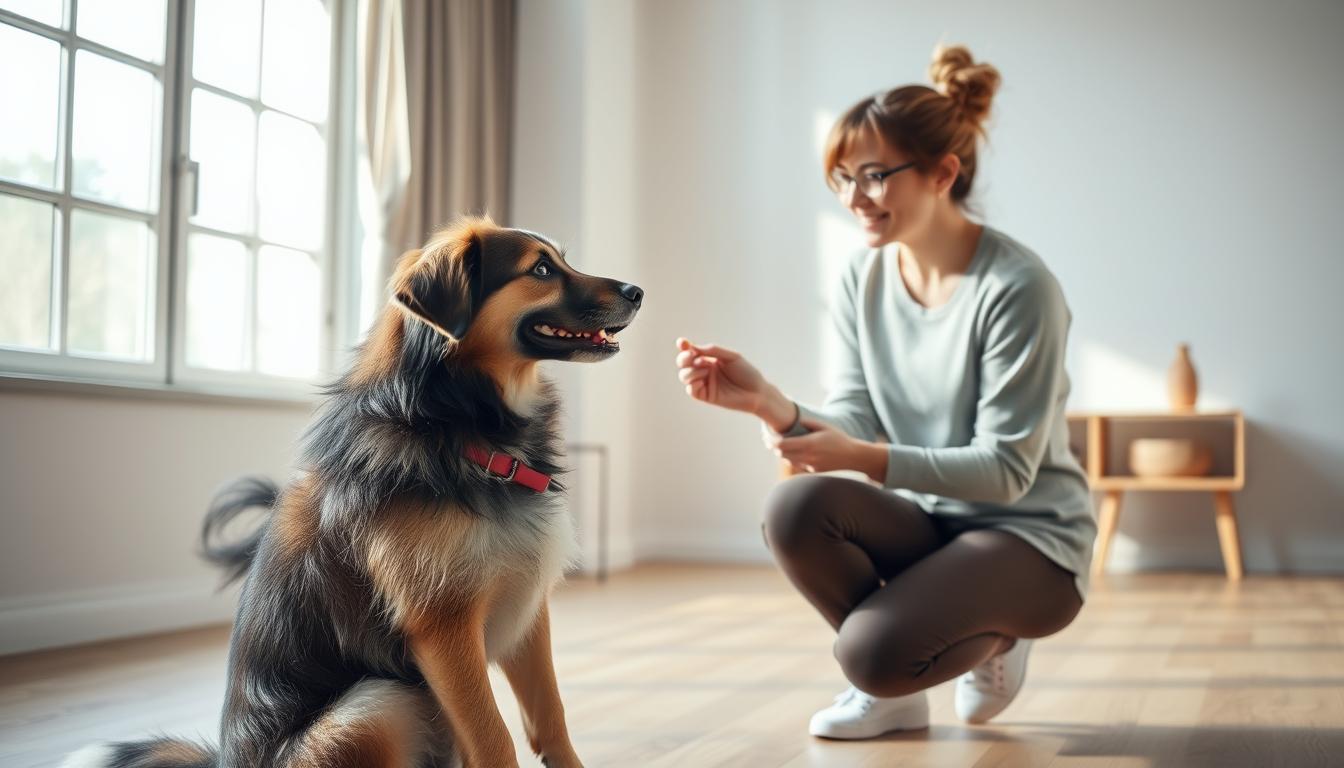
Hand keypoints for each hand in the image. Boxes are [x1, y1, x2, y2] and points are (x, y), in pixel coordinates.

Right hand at [675, 337, 768, 414]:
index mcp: (709, 359)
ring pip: (684, 376)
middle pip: (683, 363)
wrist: (757, 392)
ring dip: (691, 370)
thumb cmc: (747, 373)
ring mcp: (704, 383)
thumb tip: (693, 347)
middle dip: (684, 358)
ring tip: (706, 369)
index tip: (682, 342)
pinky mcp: (706, 396)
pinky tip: (704, 379)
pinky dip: (693, 383)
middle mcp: (704, 371)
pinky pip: (691, 390)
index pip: (691, 352)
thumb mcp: (731, 357)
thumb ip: (712, 350)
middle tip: (692, 356)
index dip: (684, 347)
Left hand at [769, 417, 888, 481]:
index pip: (783, 444)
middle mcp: (808, 456)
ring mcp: (810, 465)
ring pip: (788, 460)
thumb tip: (795, 421)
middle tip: (767, 440)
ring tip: (778, 445)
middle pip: (782, 454)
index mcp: (809, 444)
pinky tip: (792, 452)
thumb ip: (808, 423)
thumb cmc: (839, 439)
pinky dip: (792, 458)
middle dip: (773, 447)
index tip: (767, 437)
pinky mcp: (813, 470)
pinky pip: (797, 464)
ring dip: (782, 453)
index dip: (772, 441)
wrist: (853, 457)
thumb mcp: (825, 427)